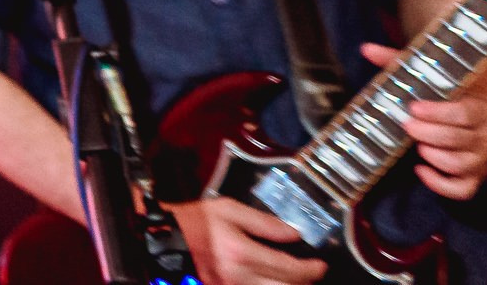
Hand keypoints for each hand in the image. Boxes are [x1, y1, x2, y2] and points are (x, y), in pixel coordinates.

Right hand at [167, 195, 326, 284]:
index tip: (320, 264)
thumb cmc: (195, 220)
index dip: (312, 269)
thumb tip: (294, 234)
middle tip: (311, 272)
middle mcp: (238, 277)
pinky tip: (273, 281)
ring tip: (293, 278)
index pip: (290, 269)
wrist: (166, 236)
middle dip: (305, 282)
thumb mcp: (229, 209)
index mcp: (241, 253)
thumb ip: (264, 222)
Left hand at [363, 40, 486, 200]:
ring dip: (438, 159)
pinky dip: (443, 186)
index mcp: (479, 106)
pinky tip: (421, 171)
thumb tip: (367, 49)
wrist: (477, 102)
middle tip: (407, 125)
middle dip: (431, 134)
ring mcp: (480, 155)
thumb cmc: (448, 89)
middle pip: (461, 140)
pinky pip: (464, 189)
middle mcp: (485, 133)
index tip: (413, 108)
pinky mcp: (474, 173)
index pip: (465, 114)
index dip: (440, 113)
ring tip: (418, 146)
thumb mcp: (428, 73)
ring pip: (463, 165)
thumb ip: (399, 62)